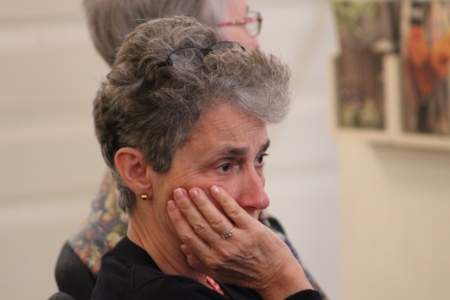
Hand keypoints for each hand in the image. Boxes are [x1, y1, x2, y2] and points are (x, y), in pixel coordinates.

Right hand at [167, 185, 311, 299]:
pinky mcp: (253, 231)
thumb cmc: (246, 273)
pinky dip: (224, 200)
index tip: (171, 205)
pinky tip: (215, 189)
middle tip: (178, 192)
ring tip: (193, 189)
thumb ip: (200, 262)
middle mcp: (222, 251)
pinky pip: (235, 212)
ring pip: (214, 218)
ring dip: (202, 202)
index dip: (178, 219)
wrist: (276, 276)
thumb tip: (183, 246)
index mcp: (211, 261)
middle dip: (186, 207)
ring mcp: (238, 240)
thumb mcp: (220, 273)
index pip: (188, 236)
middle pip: (198, 225)